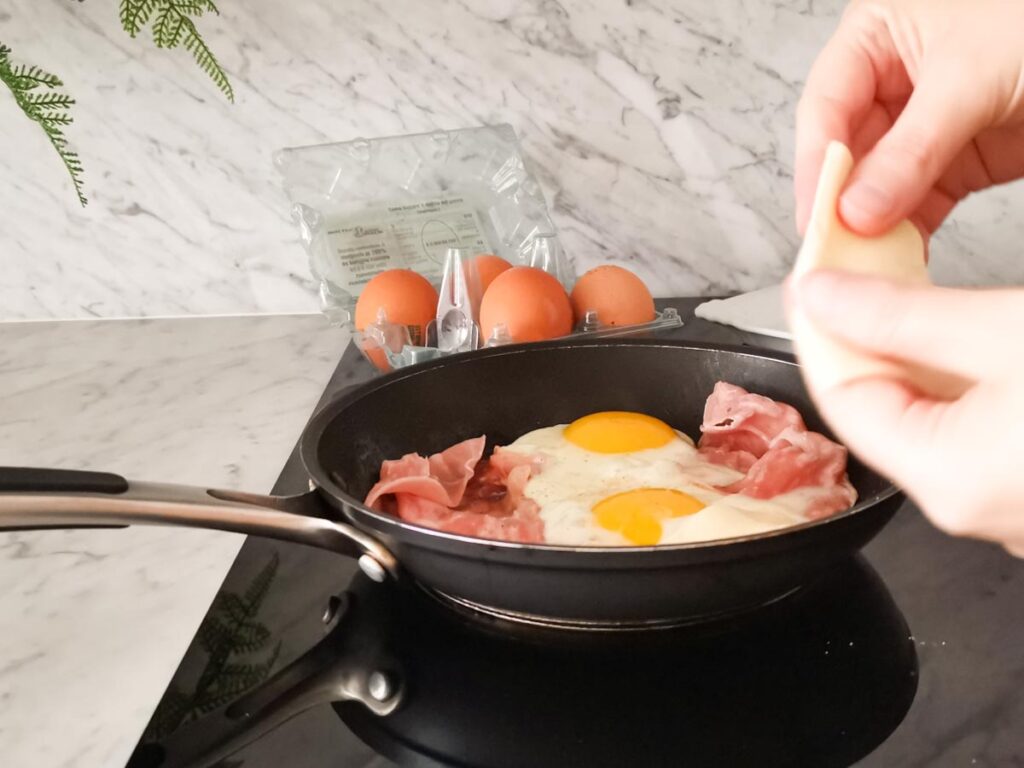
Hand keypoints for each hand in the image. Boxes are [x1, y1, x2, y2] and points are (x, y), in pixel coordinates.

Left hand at [790, 270, 1023, 554]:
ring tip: (930, 298)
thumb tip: (823, 297)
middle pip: (885, 412)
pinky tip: (984, 346)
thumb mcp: (1006, 333)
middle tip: (871, 274)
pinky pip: (982, 432)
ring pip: (938, 419)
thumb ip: (901, 315)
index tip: (818, 282)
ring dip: (927, 358)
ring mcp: (1014, 503)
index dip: (821, 333)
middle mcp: (974, 507)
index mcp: (947, 481)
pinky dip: (972, 385)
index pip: (839, 401)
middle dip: (874, 341)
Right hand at [795, 0, 1023, 237]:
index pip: (826, 107)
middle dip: (840, 203)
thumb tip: (858, 208)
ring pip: (879, 186)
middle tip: (833, 248)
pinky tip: (898, 260)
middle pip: (848, 153)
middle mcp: (893, 83)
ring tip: (862, 264)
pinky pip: (919, 205)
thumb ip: (910, 149)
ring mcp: (924, 126)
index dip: (816, 163)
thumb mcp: (970, 76)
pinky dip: (909, 236)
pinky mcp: (958, 162)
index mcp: (876, 38)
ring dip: (872, 227)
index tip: (816, 213)